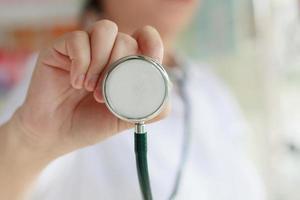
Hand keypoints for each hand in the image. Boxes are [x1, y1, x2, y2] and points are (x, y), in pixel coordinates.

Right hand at [13, 20, 167, 158]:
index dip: (152, 45)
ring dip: (101, 62)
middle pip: (127, 39)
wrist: (55, 133)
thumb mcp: (124, 119)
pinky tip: (75, 82)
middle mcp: (108, 52)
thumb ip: (148, 107)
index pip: (146, 39)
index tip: (149, 63)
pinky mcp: (62, 47)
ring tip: (90, 88)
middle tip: (103, 96)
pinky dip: (81, 62)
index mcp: (126, 65)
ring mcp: (86, 48)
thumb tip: (167, 89)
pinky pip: (78, 39)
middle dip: (119, 68)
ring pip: (105, 30)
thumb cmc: (90, 124)